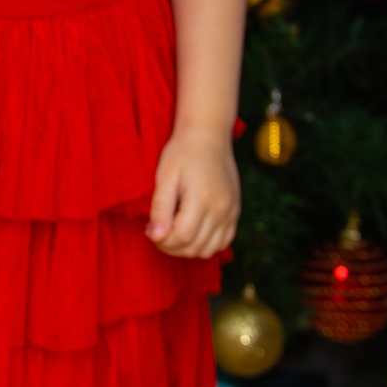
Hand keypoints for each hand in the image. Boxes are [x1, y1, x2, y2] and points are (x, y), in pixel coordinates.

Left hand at [147, 131, 238, 258]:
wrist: (208, 137)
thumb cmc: (182, 153)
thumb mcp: (165, 176)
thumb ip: (161, 208)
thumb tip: (156, 236)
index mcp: (202, 198)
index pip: (182, 237)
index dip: (162, 241)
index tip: (150, 232)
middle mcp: (221, 208)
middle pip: (196, 246)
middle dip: (172, 247)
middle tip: (157, 234)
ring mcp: (231, 211)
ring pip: (210, 249)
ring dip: (188, 249)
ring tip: (172, 234)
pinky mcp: (235, 212)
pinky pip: (223, 241)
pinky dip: (206, 245)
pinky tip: (191, 233)